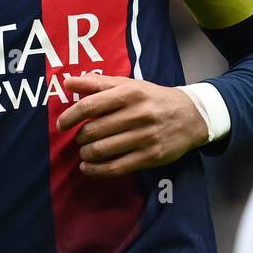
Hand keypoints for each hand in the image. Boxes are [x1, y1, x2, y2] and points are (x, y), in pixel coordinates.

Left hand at [56, 73, 210, 177]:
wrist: (191, 116)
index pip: (90, 106)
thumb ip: (97, 83)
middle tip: (81, 138)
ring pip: (102, 150)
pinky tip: (88, 168)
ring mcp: (145, 137)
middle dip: (80, 137)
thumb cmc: (153, 99)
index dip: (70, 116)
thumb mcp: (129, 85)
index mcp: (130, 93)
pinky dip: (96, 170)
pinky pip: (115, 167)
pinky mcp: (150, 156)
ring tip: (85, 152)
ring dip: (86, 154)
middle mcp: (138, 114)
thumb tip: (67, 82)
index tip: (61, 124)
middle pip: (93, 130)